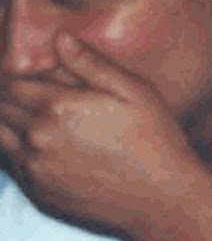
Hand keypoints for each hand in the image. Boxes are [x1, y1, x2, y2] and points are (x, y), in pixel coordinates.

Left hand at [0, 33, 209, 235]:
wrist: (165, 200)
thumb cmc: (156, 142)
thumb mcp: (135, 92)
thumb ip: (92, 64)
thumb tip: (60, 40)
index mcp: (58, 107)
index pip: (8, 83)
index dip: (11, 76)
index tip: (22, 76)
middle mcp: (38, 138)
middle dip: (7, 97)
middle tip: (26, 95)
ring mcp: (36, 168)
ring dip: (6, 124)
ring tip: (28, 119)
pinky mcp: (40, 193)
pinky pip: (11, 166)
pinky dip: (15, 151)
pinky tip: (41, 147)